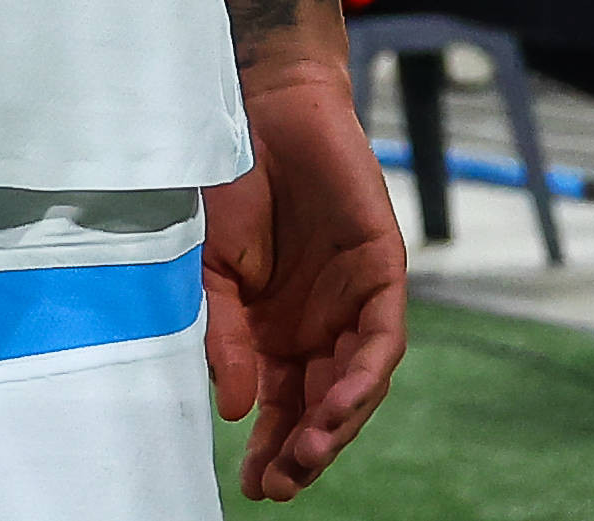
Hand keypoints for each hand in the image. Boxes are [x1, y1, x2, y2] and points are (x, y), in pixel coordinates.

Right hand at [201, 60, 407, 497]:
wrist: (260, 110)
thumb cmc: (227, 184)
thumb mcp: (210, 267)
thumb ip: (228, 336)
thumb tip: (237, 409)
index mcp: (274, 331)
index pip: (279, 405)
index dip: (271, 446)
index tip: (253, 485)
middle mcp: (320, 328)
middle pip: (322, 407)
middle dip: (304, 450)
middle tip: (280, 484)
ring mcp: (356, 305)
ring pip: (357, 385)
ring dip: (336, 423)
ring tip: (308, 453)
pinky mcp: (383, 277)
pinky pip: (383, 342)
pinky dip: (364, 376)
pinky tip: (340, 403)